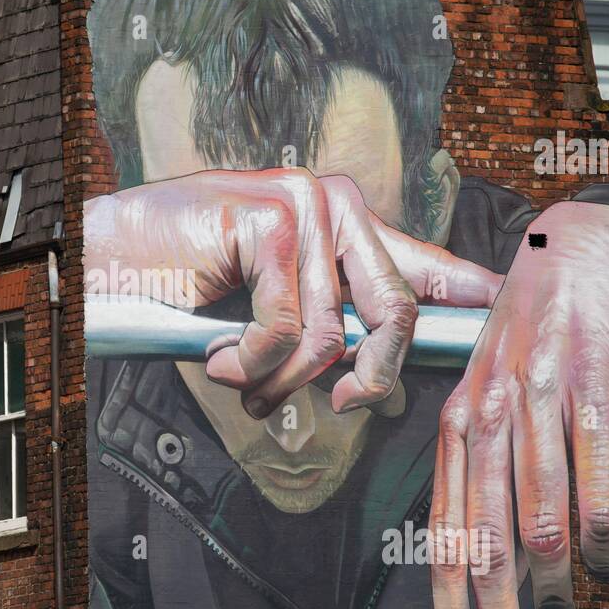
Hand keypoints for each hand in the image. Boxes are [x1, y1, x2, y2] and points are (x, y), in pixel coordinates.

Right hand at [85, 168, 502, 417]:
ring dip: (278, 383)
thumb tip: (371, 376)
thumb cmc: (177, 287)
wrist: (102, 260)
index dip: (468, 292)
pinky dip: (245, 364)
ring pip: (329, 336)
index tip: (506, 311)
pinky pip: (283, 330)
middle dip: (370, 378)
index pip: (421, 261)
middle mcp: (331, 202)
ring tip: (235, 380)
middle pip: (395, 312)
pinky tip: (210, 357)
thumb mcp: (262, 312)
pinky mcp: (271, 216)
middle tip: (341, 406)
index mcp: (337, 223)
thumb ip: (322, 328)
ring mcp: (304, 202)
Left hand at [429, 201, 608, 608]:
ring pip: (537, 522)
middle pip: (484, 539)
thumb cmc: (528, 333)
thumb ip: (485, 465)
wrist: (572, 254)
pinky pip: (594, 484)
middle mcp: (487, 419)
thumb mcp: (487, 395)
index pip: (443, 528)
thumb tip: (497, 547)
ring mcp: (537, 407)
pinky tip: (605, 565)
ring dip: (551, 589)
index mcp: (456, 424)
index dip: (447, 597)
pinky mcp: (589, 393)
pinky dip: (601, 538)